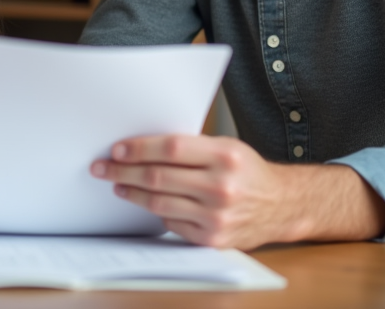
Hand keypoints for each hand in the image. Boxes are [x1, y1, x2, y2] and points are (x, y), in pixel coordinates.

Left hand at [90, 134, 384, 249]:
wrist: (282, 206)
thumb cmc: (248, 171)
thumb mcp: (227, 146)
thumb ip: (191, 147)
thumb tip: (141, 146)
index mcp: (225, 156)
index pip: (170, 148)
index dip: (138, 148)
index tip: (116, 149)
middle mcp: (221, 187)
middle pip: (158, 177)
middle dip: (123, 172)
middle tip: (102, 167)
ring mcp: (216, 216)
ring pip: (159, 203)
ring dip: (132, 193)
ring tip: (117, 185)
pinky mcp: (212, 238)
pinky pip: (172, 223)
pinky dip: (157, 211)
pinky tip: (147, 202)